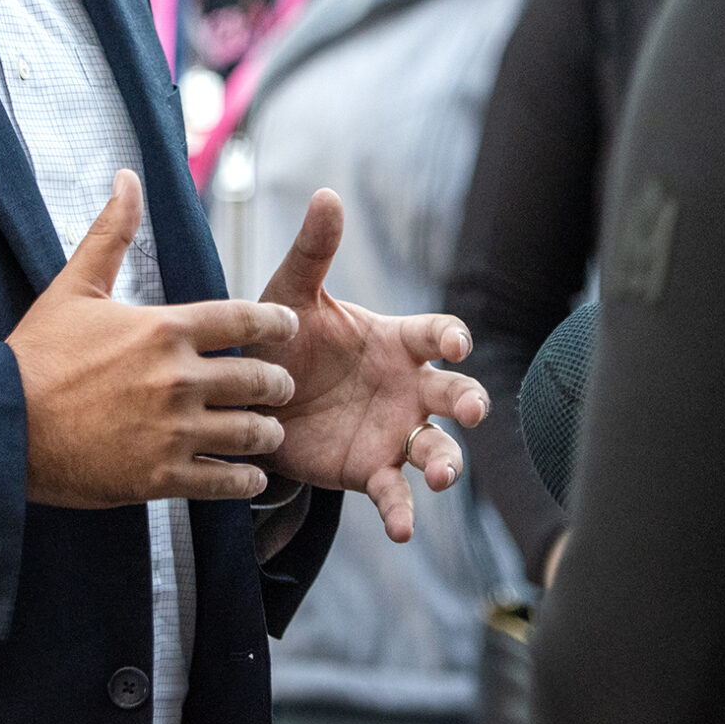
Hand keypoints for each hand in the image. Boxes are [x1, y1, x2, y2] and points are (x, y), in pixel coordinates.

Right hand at [9, 170, 302, 507]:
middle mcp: (177, 379)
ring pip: (249, 432)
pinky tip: (249, 477)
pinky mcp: (159, 476)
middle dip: (278, 384)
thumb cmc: (36, 354)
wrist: (0, 425)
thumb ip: (111, 232)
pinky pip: (222, 481)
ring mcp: (171, 431)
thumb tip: (128, 177)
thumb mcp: (74, 286)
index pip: (244, 319)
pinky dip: (244, 481)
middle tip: (282, 388)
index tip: (288, 326)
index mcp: (163, 329)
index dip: (276, 322)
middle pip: (259, 379)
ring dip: (267, 432)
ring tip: (269, 432)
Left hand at [254, 189, 489, 543]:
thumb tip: (326, 194)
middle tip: (473, 410)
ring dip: (446, 463)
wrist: (252, 398)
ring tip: (440, 476)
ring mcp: (395, 433)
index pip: (438, 335)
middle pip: (455, 393)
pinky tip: (403, 529)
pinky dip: (403, 512)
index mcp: (396, 341)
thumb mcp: (291, 294)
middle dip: (470, 401)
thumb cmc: (284, 337)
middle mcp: (408, 388)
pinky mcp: (371, 471)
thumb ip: (313, 251)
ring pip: (437, 449)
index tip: (454, 344)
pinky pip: (396, 495)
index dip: (451, 339)